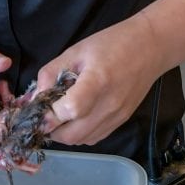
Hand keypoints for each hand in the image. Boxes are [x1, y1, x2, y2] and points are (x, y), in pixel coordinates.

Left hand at [35, 17, 160, 147]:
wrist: (149, 48)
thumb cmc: (111, 43)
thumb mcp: (75, 51)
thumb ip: (51, 73)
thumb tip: (34, 97)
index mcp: (97, 80)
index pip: (70, 109)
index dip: (49, 113)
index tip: (39, 107)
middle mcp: (109, 104)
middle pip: (72, 135)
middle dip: (51, 129)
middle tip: (45, 115)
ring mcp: (117, 116)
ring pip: (82, 140)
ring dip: (64, 134)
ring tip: (60, 116)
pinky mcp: (122, 121)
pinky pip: (95, 138)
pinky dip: (80, 134)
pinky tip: (77, 118)